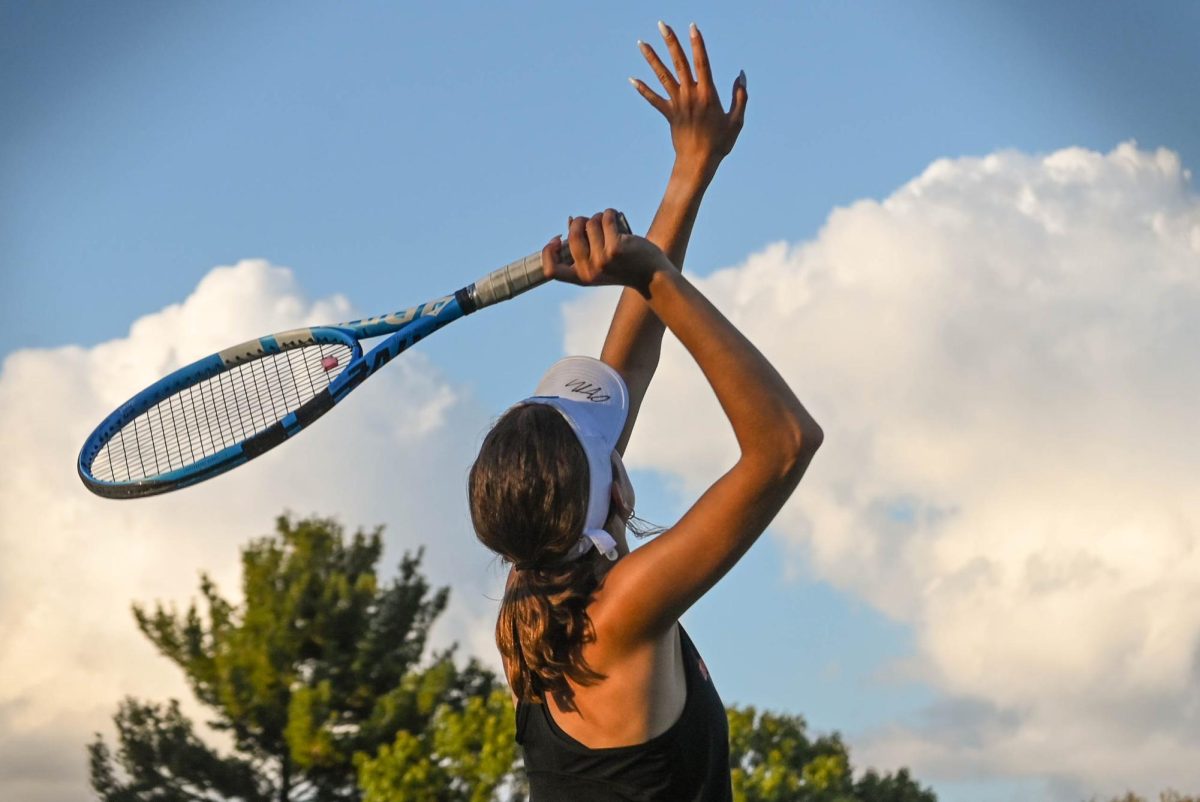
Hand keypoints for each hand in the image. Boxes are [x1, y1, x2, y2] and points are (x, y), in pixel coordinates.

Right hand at [542, 210, 675, 295]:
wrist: (652, 276)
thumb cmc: (625, 266)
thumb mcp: (600, 264)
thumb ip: (584, 249)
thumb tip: (570, 221)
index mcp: (581, 278)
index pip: (550, 270)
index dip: (549, 251)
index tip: (559, 238)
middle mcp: (589, 271)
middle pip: (572, 234)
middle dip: (581, 221)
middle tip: (592, 221)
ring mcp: (602, 260)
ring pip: (590, 223)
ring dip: (599, 217)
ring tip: (609, 222)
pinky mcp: (616, 248)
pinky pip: (605, 219)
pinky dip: (610, 213)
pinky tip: (615, 217)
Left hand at [630, 21, 747, 180]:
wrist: (698, 162)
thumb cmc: (720, 143)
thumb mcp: (736, 120)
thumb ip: (740, 96)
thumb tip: (741, 75)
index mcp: (708, 94)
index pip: (701, 62)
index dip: (697, 43)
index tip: (692, 26)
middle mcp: (690, 95)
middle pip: (678, 63)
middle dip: (670, 42)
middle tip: (662, 24)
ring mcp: (677, 104)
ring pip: (662, 76)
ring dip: (651, 58)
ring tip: (641, 43)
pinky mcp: (669, 114)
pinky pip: (654, 99)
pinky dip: (643, 89)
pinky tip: (632, 78)